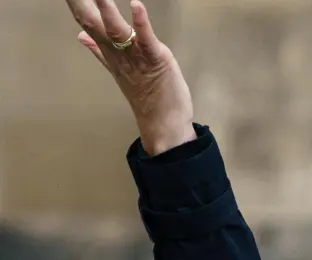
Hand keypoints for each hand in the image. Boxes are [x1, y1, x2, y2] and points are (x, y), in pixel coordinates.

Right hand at [65, 0, 194, 154]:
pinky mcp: (156, 60)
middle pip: (93, 23)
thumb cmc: (147, 95)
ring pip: (116, 31)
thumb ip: (99, 51)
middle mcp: (117, 53)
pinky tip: (135, 5)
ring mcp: (135, 57)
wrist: (163, 123)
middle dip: (81, 3)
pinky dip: (141, 23)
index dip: (76, 3)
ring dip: (106, 10)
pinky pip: (146, 40)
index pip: (86, 21)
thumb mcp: (120, 69)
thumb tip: (81, 36)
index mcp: (109, 51)